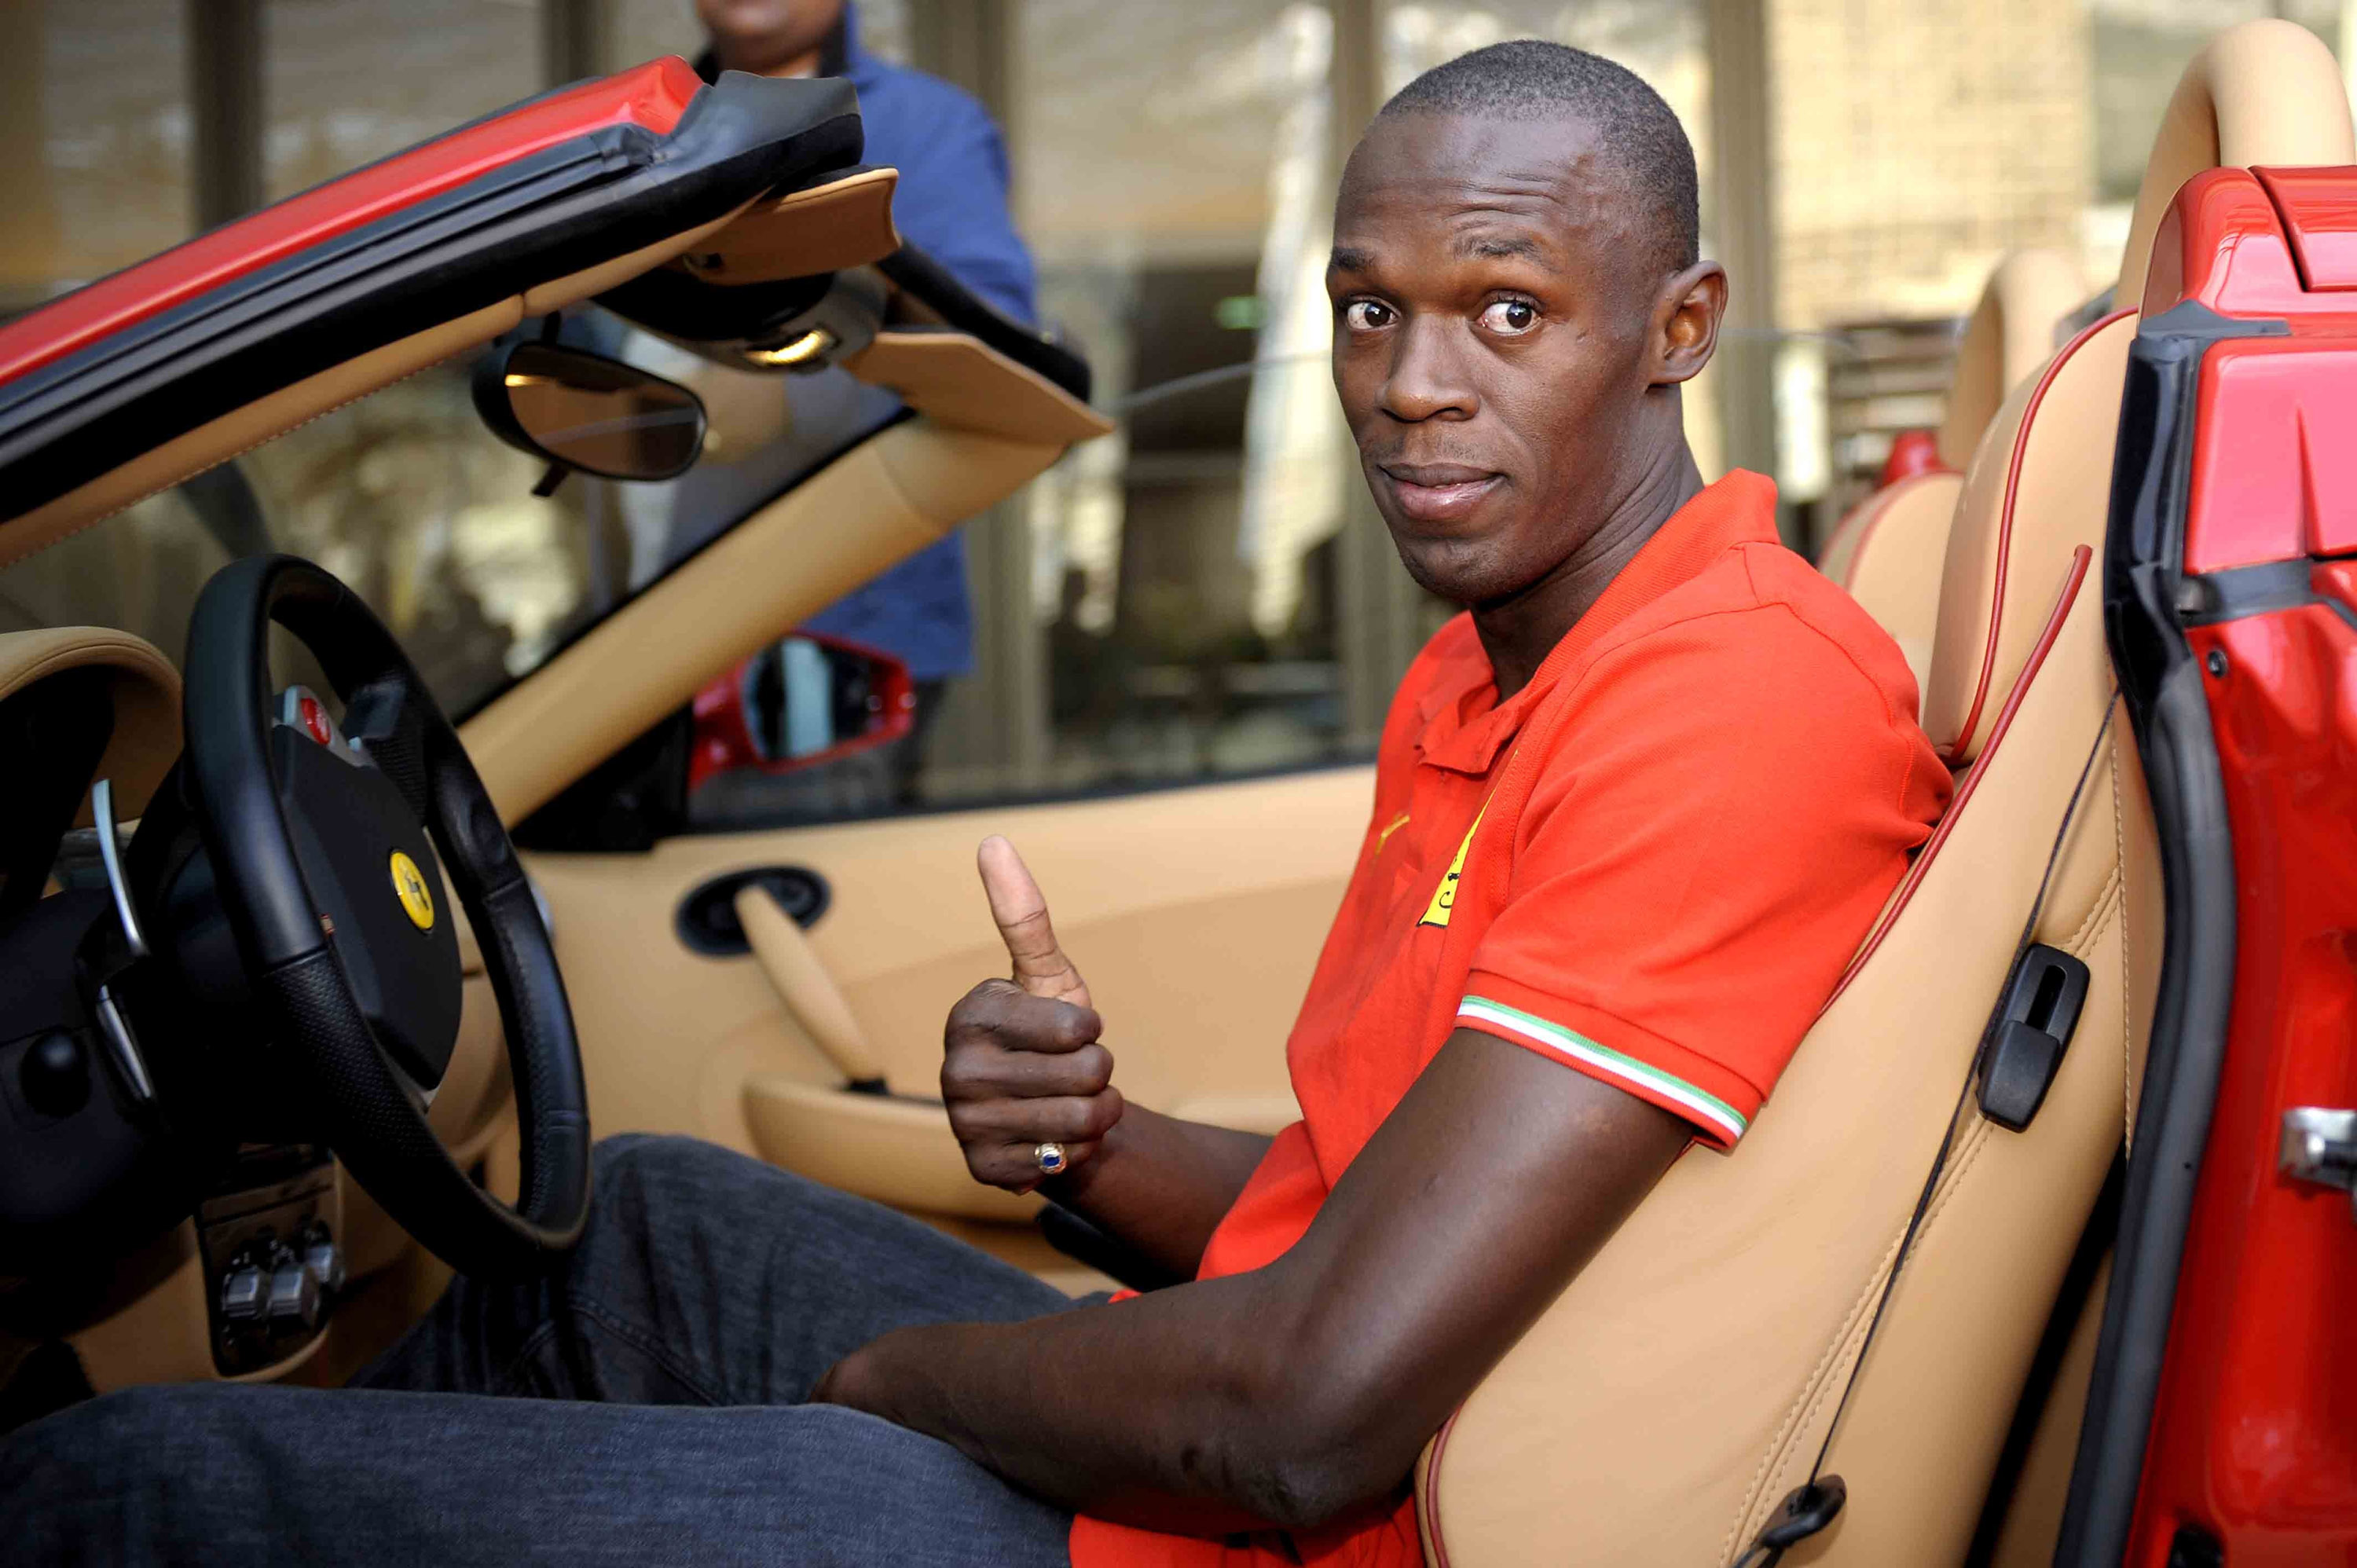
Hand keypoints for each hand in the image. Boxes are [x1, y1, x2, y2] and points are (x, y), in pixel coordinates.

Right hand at [942, 836, 1122, 1191]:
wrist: (1047, 1111)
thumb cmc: (1050, 1035)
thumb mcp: (1047, 975)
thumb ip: (1024, 915)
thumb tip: (992, 840)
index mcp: (972, 1013)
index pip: (1077, 1027)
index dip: (1091, 1029)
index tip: (1072, 1029)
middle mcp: (956, 1068)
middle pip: (1086, 1074)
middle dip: (1100, 1073)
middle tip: (1075, 1072)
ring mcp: (964, 1122)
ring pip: (1080, 1120)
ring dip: (1097, 1114)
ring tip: (1073, 1105)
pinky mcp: (982, 1170)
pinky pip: (1063, 1162)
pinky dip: (1074, 1152)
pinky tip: (1051, 1140)